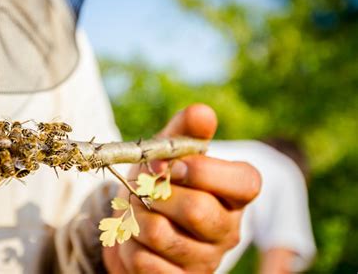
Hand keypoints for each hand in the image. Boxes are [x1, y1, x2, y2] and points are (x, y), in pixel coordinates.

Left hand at [102, 104, 261, 272]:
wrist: (134, 221)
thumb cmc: (156, 181)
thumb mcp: (167, 152)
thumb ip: (185, 132)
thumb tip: (203, 112)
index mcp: (235, 193)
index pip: (245, 182)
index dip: (203, 170)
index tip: (170, 166)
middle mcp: (228, 229)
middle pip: (197, 210)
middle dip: (155, 192)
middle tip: (141, 187)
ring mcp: (206, 259)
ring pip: (162, 235)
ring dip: (134, 215)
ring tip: (135, 209)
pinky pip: (145, 263)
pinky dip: (127, 244)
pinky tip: (133, 237)